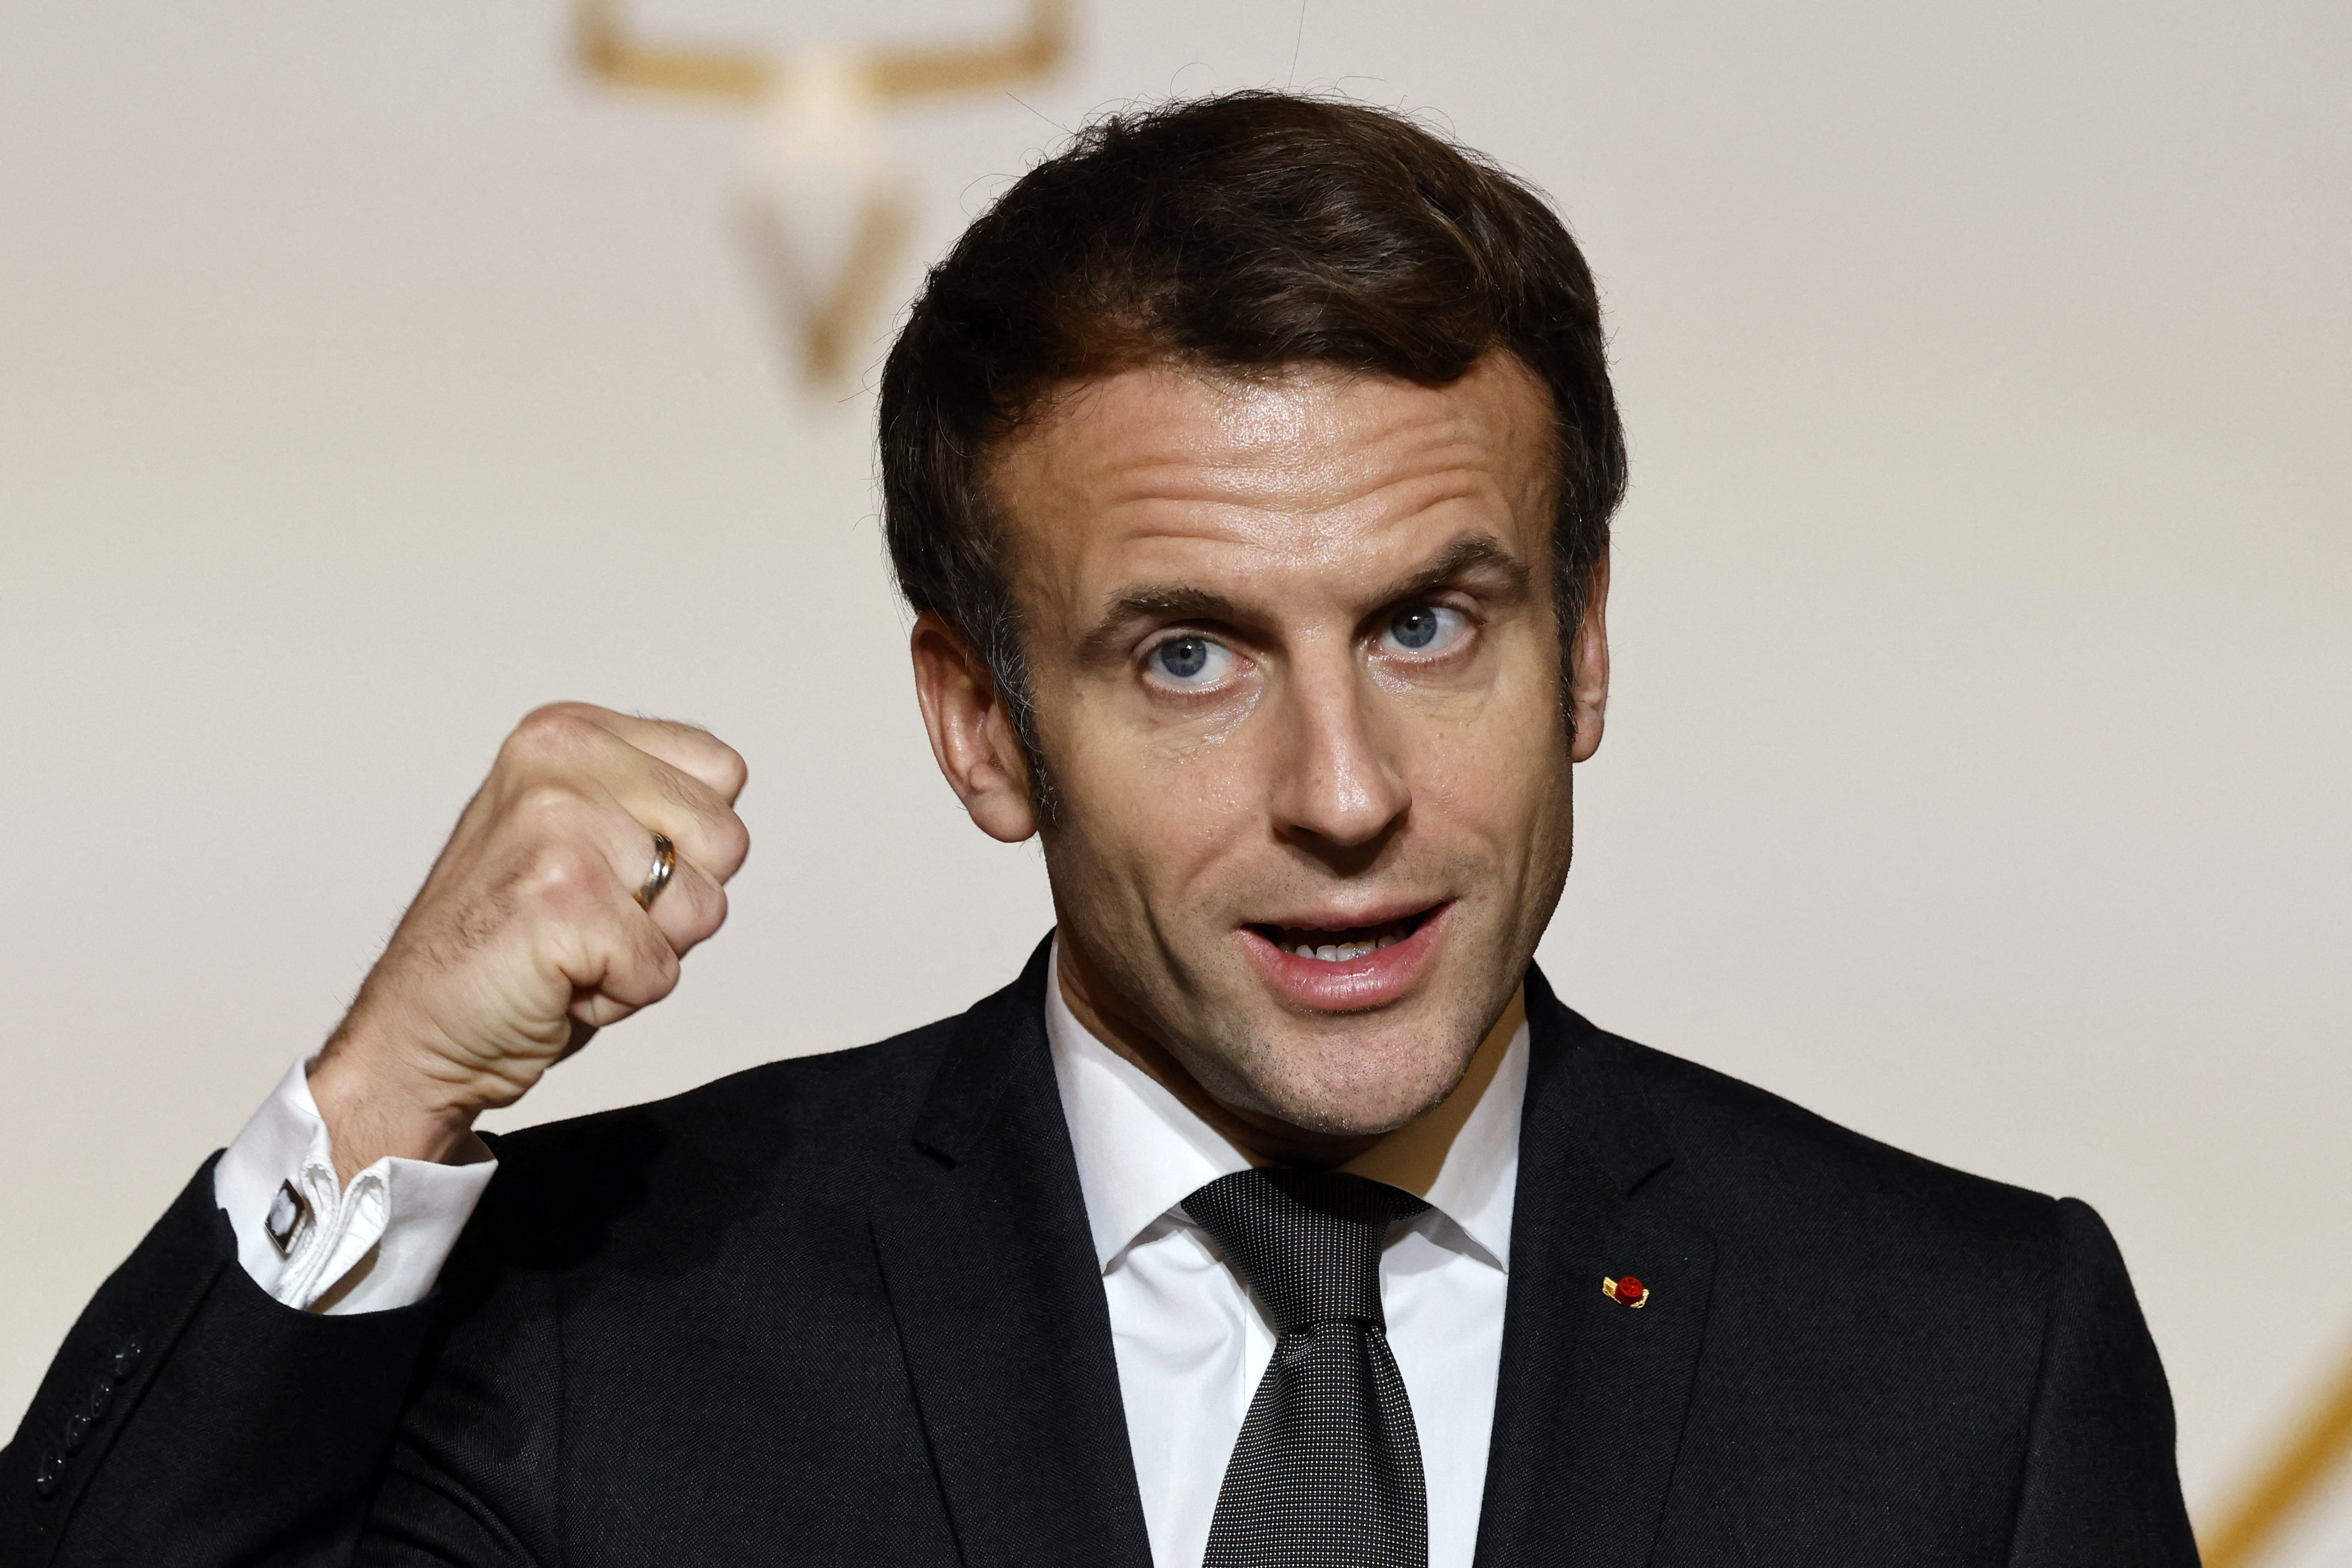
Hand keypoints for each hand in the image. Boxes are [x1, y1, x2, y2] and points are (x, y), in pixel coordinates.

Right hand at [307, 703, 749, 1181]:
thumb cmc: (507, 940)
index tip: (611, 867)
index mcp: (568, 734)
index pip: (722, 773)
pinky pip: (662, 969)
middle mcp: (561, 763)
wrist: (416, 1028)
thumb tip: (727, 790)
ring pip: (704, 907)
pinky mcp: (564, 901)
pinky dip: (620, 997)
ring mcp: (560, 830)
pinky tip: (556, 981)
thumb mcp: (579, 831)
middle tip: (591, 917)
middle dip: (676, 901)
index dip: (689, 843)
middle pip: (727, 840)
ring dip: (650, 950)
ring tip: (573, 947)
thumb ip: (650, 802)